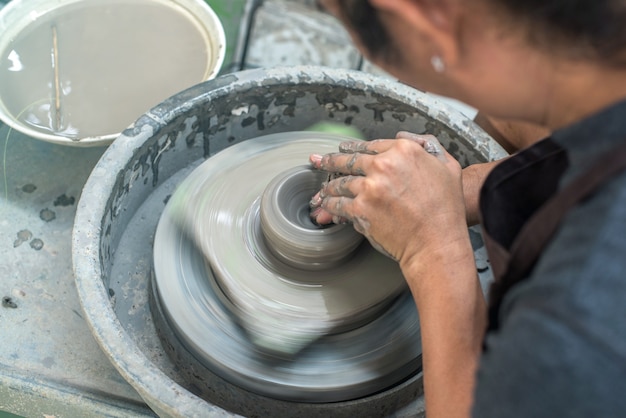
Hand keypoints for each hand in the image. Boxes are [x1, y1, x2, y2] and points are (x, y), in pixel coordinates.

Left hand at [309, 132, 466, 266]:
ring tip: (322, 188)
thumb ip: (428, 145)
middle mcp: (384, 164)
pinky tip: (325, 205)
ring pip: (341, 182)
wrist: (437, 243)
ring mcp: (370, 187)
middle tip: (320, 161)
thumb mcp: (448, 166)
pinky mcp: (360, 209)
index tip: (345, 149)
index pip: (371, 145)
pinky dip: (329, 204)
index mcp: (404, 150)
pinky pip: (338, 204)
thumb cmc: (446, 210)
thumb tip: (404, 136)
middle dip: (331, 161)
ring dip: (328, 185)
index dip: (354, 147)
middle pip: (350, 160)